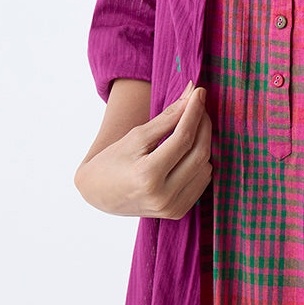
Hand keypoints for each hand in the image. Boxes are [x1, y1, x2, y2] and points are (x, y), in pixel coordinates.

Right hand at [75, 81, 212, 218]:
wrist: (98, 193)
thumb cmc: (113, 160)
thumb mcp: (136, 136)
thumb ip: (167, 118)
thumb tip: (192, 94)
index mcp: (148, 176)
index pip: (183, 138)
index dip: (194, 112)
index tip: (199, 92)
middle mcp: (163, 197)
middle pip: (199, 153)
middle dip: (203, 124)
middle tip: (198, 105)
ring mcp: (172, 208)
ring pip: (205, 166)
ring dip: (204, 141)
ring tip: (192, 124)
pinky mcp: (178, 212)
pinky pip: (202, 181)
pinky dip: (201, 161)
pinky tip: (191, 147)